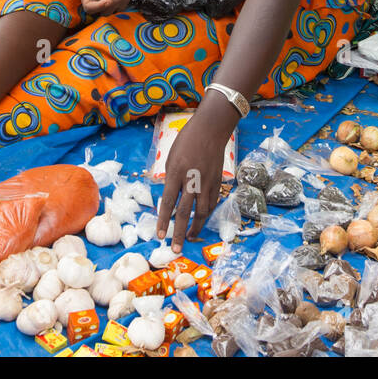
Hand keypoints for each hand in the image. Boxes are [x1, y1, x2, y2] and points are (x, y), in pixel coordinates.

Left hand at [155, 108, 233, 250]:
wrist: (211, 129)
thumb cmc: (187, 141)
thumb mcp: (171, 158)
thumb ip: (171, 179)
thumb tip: (170, 198)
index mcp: (176, 172)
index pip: (168, 202)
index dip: (163, 220)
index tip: (160, 235)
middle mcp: (192, 180)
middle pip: (185, 212)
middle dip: (178, 233)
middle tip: (175, 249)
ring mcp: (207, 182)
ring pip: (202, 212)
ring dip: (195, 228)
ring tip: (189, 239)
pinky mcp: (218, 182)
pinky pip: (211, 203)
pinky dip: (206, 214)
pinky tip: (201, 221)